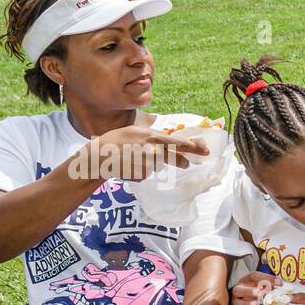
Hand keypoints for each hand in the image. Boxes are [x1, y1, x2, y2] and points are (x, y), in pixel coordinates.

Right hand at [79, 125, 208, 182]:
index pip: (177, 141)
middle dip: (184, 160)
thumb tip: (167, 138)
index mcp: (151, 136)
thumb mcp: (135, 131)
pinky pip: (147, 173)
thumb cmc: (116, 141)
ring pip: (158, 165)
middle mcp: (152, 148)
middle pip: (175, 156)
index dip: (192, 146)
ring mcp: (149, 162)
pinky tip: (129, 166)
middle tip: (189, 164)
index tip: (205, 149)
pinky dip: (140, 171)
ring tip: (135, 159)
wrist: (99, 156)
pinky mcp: (143, 173)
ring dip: (151, 164)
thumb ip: (152, 135)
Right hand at [232, 270, 282, 304]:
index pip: (253, 276)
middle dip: (248, 291)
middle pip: (238, 290)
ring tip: (256, 304)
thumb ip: (270, 284)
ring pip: (238, 304)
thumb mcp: (262, 285)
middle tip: (258, 292)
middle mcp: (238, 291)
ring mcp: (237, 303)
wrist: (245, 301)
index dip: (266, 278)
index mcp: (245, 281)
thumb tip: (281, 284)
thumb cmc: (256, 290)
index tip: (279, 282)